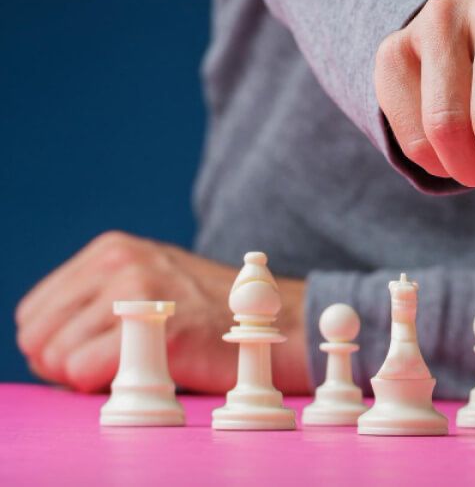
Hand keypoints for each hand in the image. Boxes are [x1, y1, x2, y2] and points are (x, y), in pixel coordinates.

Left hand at [15, 231, 309, 393]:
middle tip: (114, 369)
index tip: (96, 356)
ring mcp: (138, 292)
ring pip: (57, 356)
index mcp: (112, 249)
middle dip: (64, 365)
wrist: (279, 323)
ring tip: (139, 368)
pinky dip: (108, 386)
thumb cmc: (212, 316)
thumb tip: (44, 350)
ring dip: (87, 378)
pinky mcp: (158, 328)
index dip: (57, 345)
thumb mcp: (149, 285)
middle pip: (38, 336)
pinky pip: (84, 372)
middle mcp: (120, 262)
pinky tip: (150, 374)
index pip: (34, 313)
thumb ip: (97, 304)